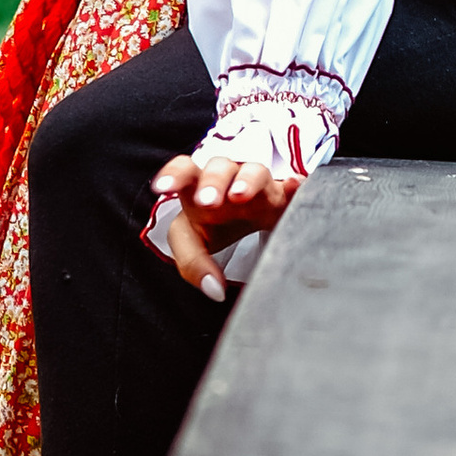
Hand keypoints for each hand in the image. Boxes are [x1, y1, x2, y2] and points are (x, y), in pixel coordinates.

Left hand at [150, 147, 304, 298]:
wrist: (253, 219)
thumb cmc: (215, 224)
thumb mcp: (195, 244)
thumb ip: (193, 264)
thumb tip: (214, 289)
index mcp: (199, 187)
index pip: (184, 170)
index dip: (172, 175)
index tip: (161, 189)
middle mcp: (229, 179)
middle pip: (219, 166)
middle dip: (212, 182)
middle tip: (208, 202)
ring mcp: (259, 184)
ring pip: (255, 170)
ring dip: (246, 180)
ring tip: (240, 196)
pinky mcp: (286, 195)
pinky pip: (293, 185)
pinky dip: (293, 185)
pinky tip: (294, 187)